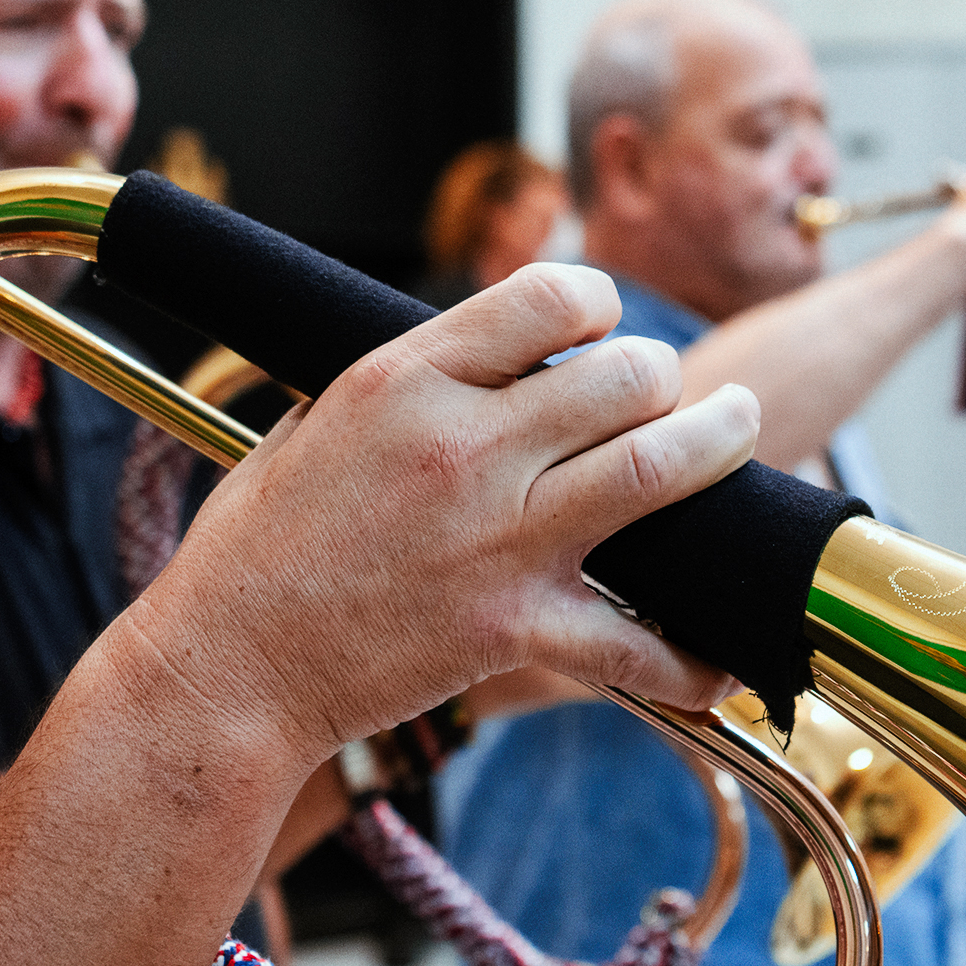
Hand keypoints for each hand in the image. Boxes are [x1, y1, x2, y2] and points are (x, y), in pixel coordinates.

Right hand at [123, 262, 753, 769]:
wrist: (225, 671)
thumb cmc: (254, 551)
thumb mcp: (315, 423)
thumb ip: (404, 384)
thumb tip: (480, 353)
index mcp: (404, 378)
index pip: (548, 295)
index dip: (595, 302)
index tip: (601, 324)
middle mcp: (462, 444)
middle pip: (624, 373)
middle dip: (662, 375)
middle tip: (669, 393)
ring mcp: (496, 536)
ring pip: (658, 466)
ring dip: (720, 444)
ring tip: (740, 430)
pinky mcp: (513, 628)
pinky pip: (635, 641)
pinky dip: (691, 658)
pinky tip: (721, 658)